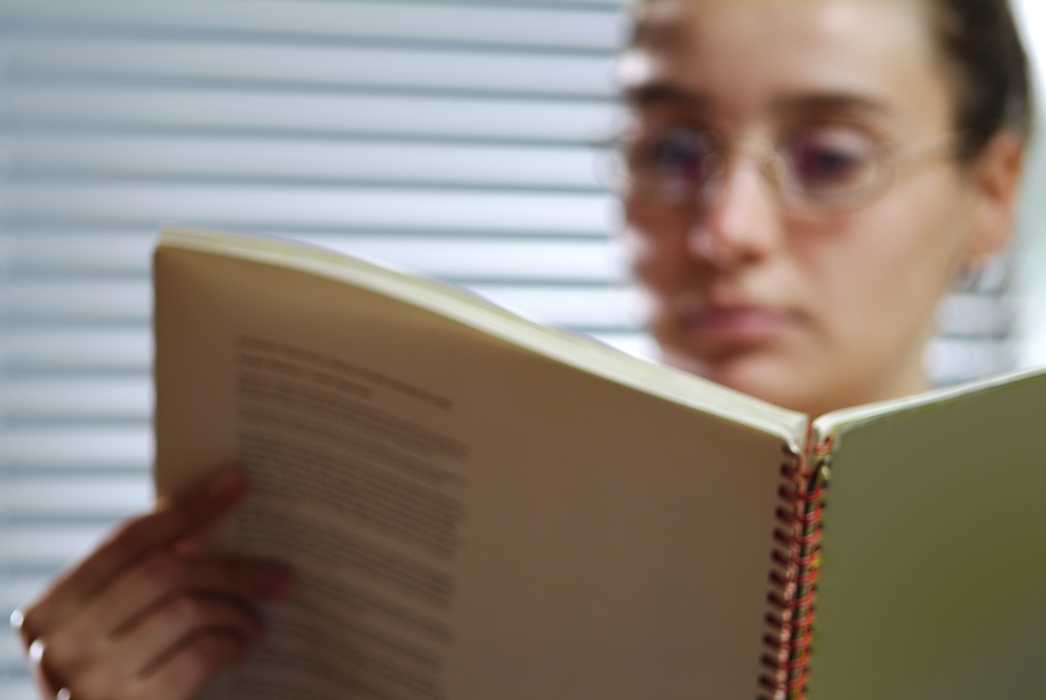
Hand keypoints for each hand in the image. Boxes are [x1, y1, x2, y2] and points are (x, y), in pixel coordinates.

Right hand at [11, 470, 293, 699]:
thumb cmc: (121, 675)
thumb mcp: (113, 625)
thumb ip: (140, 580)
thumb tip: (216, 511)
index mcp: (50, 609)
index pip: (127, 539)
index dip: (187, 508)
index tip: (237, 485)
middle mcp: (59, 644)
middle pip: (164, 572)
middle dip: (231, 568)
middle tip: (279, 576)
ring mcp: (90, 682)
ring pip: (186, 610)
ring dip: (235, 611)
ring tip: (256, 619)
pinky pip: (199, 655)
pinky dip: (231, 644)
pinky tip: (242, 646)